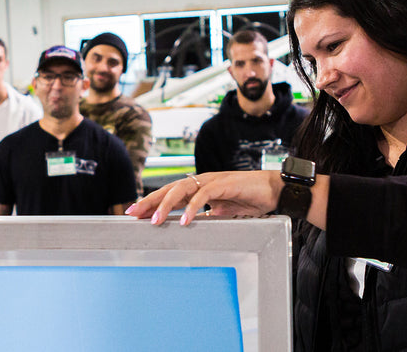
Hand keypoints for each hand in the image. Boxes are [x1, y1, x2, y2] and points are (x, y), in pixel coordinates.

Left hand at [126, 171, 282, 225]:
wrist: (273, 191)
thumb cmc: (250, 199)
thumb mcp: (223, 212)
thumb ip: (207, 216)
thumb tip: (194, 225)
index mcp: (199, 187)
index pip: (170, 193)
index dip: (152, 202)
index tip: (136, 213)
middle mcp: (201, 181)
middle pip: (169, 189)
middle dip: (149, 201)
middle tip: (132, 213)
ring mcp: (212, 181)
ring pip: (181, 189)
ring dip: (166, 205)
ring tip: (154, 220)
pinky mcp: (223, 184)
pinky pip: (203, 195)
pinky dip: (192, 207)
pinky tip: (184, 221)